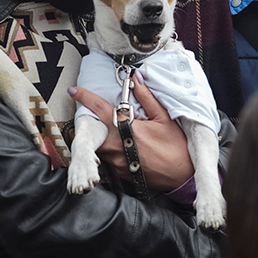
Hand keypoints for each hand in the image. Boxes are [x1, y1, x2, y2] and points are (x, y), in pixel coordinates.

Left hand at [69, 73, 193, 190]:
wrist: (183, 176)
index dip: (85, 97)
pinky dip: (110, 150)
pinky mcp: (120, 173)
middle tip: (91, 116)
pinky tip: (122, 147)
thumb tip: (137, 81)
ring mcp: (117, 162)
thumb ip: (147, 98)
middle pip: (92, 131)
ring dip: (100, 137)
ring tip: (110, 132)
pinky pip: (108, 159)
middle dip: (89, 122)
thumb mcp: (164, 118)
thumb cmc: (176, 148)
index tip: (74, 91)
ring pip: (98, 147)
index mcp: (127, 129)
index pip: (99, 109)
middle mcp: (117, 147)